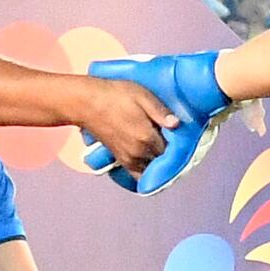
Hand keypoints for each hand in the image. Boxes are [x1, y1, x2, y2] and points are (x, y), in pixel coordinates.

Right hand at [69, 71, 189, 190]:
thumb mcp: (141, 95)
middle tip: (176, 141)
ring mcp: (128, 159)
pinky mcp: (120, 160)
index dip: (180, 142)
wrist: (86, 103)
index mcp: (146, 137)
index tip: (183, 134)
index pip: (173, 149)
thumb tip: (177, 125)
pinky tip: (152, 162)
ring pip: (153, 169)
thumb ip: (160, 112)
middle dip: (172, 154)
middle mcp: (139, 152)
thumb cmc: (115, 95)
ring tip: (165, 150)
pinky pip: (138, 175)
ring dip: (160, 163)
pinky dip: (148, 173)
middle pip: (164, 161)